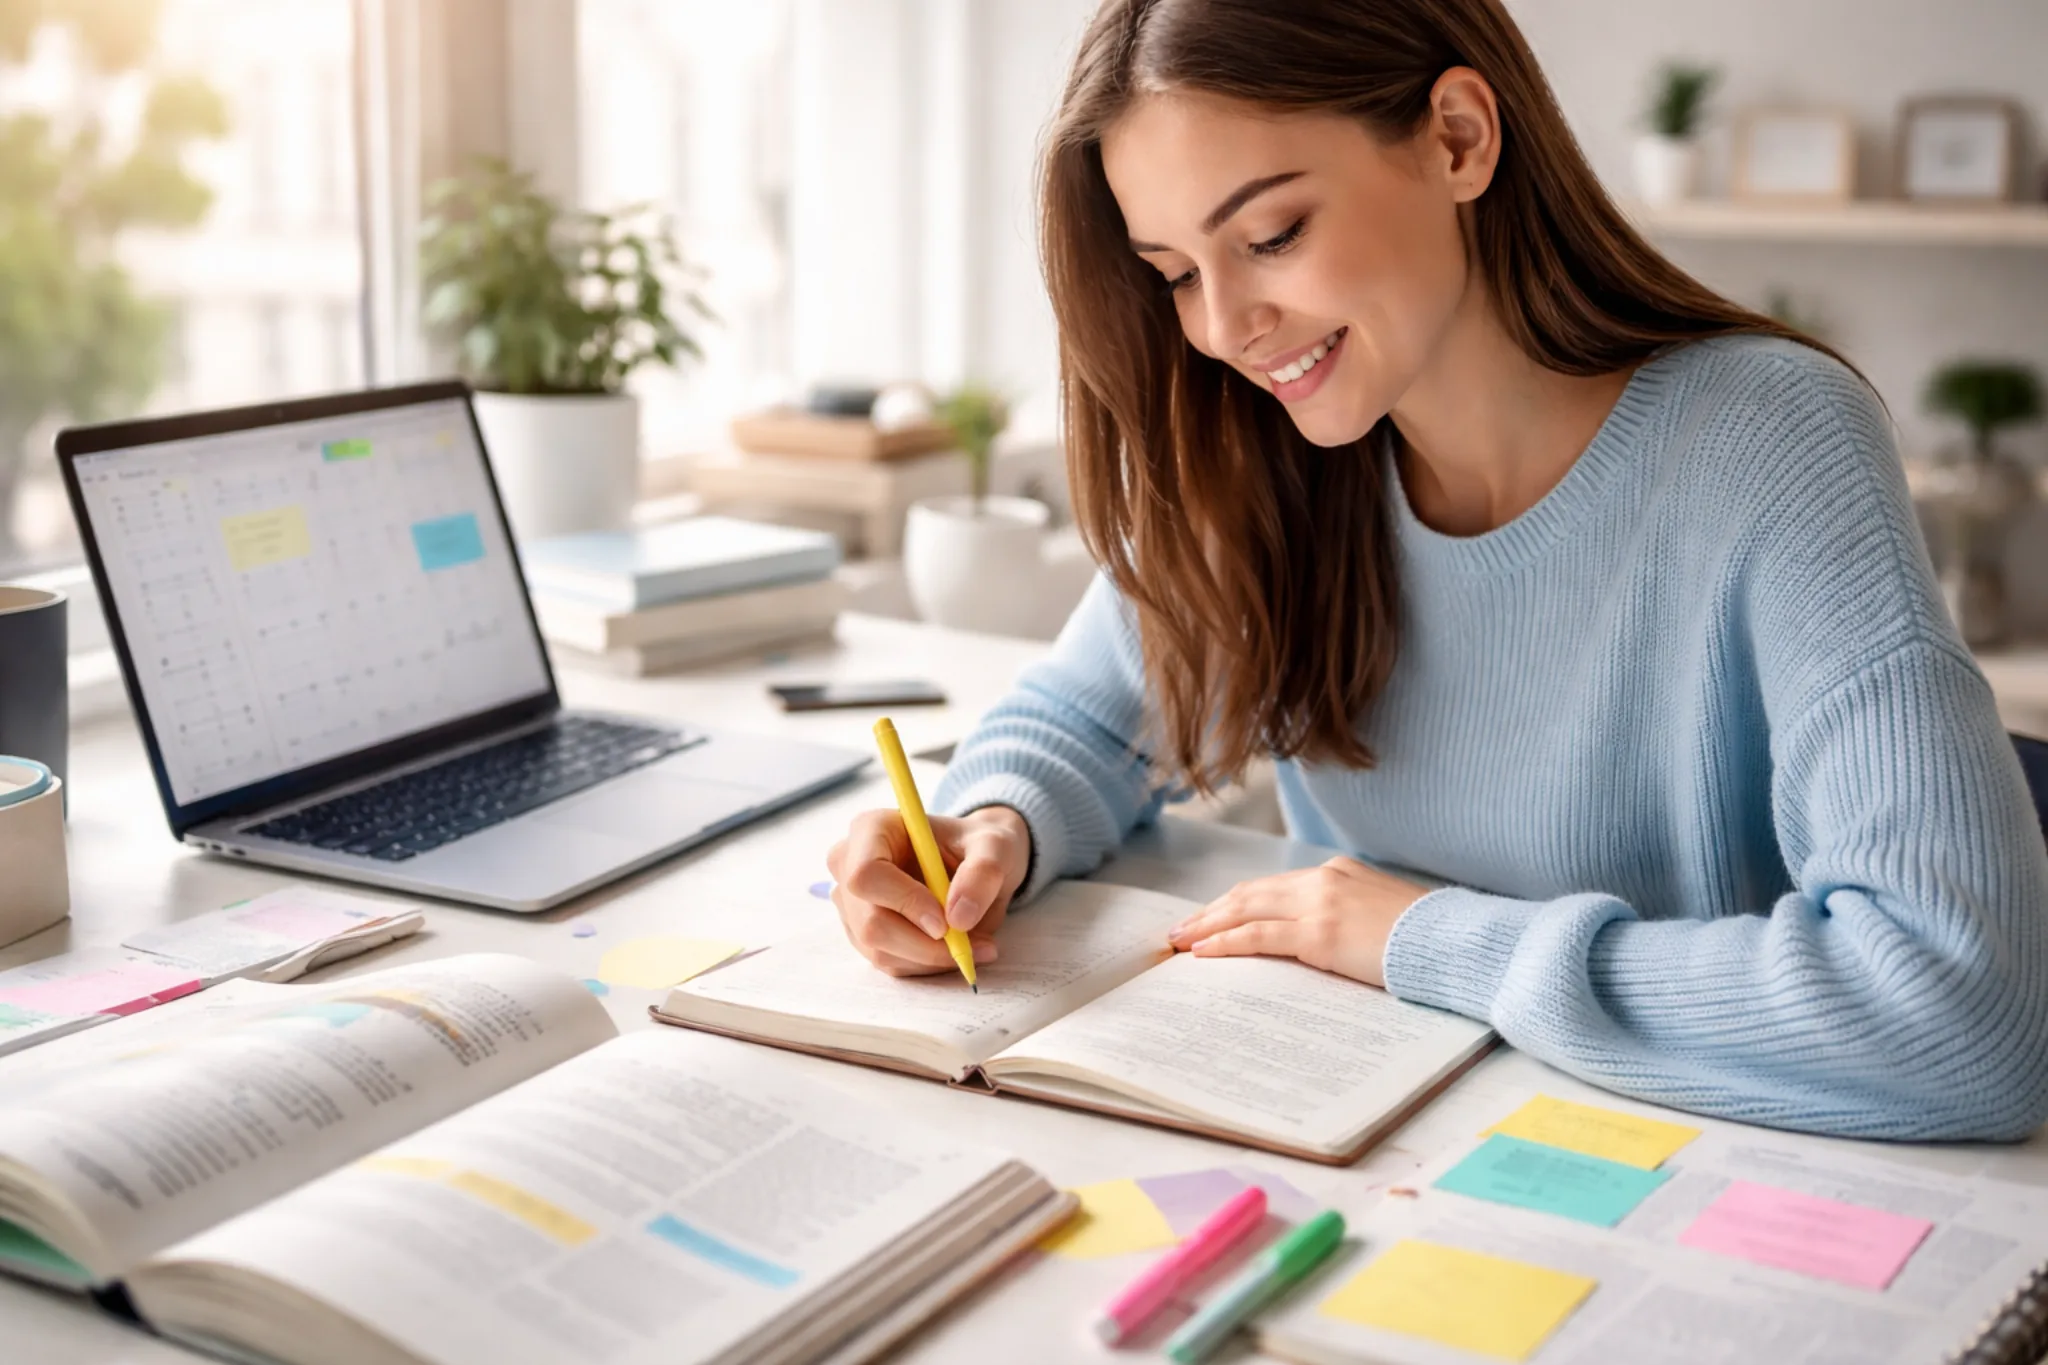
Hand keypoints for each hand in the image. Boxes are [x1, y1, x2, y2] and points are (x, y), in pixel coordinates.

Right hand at [826, 806, 1031, 976]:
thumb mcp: (995, 846)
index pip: (866, 875)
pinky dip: (926, 964)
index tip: (947, 921)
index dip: (905, 903)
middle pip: (871, 923)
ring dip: (930, 958)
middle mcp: (849, 864)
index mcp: (871, 829)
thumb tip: (959, 917)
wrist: (973, 861)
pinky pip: (889, 962)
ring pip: (880, 950)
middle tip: (970, 944)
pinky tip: (953, 947)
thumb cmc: (977, 846)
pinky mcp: (861, 932)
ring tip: (973, 944)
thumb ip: (983, 873)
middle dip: (924, 945)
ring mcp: (851, 902)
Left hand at [1164, 857, 1431, 986]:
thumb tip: (1318, 942)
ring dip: (1207, 926)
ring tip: (1179, 942)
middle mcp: (1323, 880)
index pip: (1272, 887)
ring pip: (1245, 910)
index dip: (1236, 902)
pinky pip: (1258, 936)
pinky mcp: (1320, 933)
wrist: (1454, 943)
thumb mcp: (1381, 916)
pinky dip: (1225, 943)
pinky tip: (1203, 953)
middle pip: (1250, 893)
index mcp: (1338, 873)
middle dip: (1210, 911)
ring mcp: (1320, 904)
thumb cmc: (1425, 940)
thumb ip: (1347, 917)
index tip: (1210, 916)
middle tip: (1179, 929)